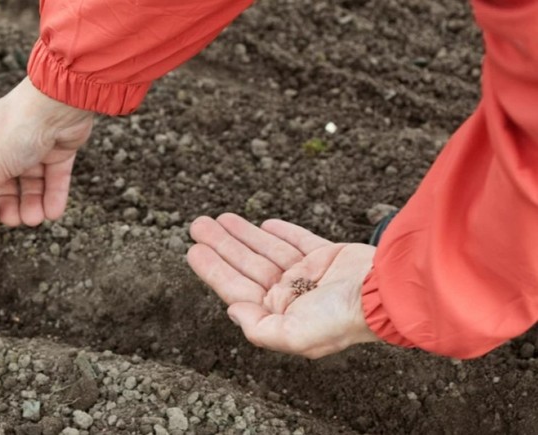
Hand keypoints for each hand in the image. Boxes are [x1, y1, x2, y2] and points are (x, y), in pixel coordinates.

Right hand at [0, 78, 93, 228]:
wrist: (60, 103)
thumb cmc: (19, 126)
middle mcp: (5, 141)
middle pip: (1, 183)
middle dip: (6, 205)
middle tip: (14, 220)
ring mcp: (33, 145)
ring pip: (29, 183)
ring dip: (31, 205)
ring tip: (35, 219)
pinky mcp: (58, 149)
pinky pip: (53, 178)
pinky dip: (53, 197)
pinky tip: (53, 213)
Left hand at [188, 213, 378, 358]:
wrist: (387, 292)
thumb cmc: (342, 318)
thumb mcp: (295, 336)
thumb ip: (259, 328)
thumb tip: (232, 311)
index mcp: (281, 315)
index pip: (237, 288)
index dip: (213, 269)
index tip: (193, 250)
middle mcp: (292, 296)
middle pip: (247, 266)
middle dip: (221, 246)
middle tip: (198, 225)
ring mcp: (311, 275)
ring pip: (267, 251)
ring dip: (242, 234)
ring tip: (219, 218)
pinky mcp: (329, 257)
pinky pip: (298, 241)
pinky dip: (280, 232)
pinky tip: (263, 224)